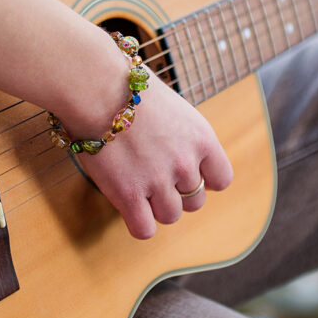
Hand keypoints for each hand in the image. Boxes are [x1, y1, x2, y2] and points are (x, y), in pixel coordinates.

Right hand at [67, 69, 233, 239]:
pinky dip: (138, 223)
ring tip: (137, 185)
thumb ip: (183, 138)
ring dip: (155, 206)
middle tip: (153, 176)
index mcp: (202, 139)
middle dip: (177, 193)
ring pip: (170, 216)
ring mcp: (158, 181)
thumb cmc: (127, 89)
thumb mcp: (173, 109)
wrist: (96, 87)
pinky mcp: (129, 195)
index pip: (221, 180)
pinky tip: (128, 206)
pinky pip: (144, 230)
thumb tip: (178, 155)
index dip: (203, 179)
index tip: (185, 172)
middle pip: (195, 201)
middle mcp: (186, 163)